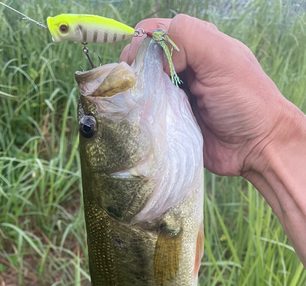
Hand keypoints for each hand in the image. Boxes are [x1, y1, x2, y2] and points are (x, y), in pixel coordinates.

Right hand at [120, 15, 289, 177]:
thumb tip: (154, 56)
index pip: (154, 32)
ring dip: (137, 96)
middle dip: (135, 72)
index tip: (137, 65)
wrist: (256, 147)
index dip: (140, 44)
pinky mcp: (173, 122)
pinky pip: (149, 116)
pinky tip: (141, 121)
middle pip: (143, 61)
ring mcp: (176, 96)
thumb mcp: (221, 57)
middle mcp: (183, 68)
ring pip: (143, 89)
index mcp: (196, 45)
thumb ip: (187, 38)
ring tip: (136, 106)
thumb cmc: (245, 100)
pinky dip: (142, 117)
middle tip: (136, 88)